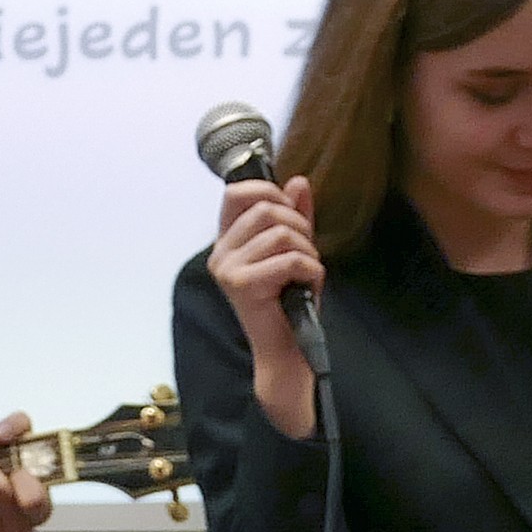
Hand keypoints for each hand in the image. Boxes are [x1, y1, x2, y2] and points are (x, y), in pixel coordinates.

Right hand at [209, 174, 323, 439]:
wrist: (287, 350)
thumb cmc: (290, 302)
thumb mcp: (295, 250)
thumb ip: (295, 216)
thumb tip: (298, 181)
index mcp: (227, 242)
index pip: (236, 192)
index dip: (269, 193)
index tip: (290, 215)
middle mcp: (220, 253)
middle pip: (266, 208)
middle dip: (299, 226)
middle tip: (307, 253)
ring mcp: (227, 269)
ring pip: (281, 234)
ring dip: (308, 252)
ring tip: (307, 274)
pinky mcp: (241, 284)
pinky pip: (289, 259)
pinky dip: (311, 271)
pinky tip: (308, 287)